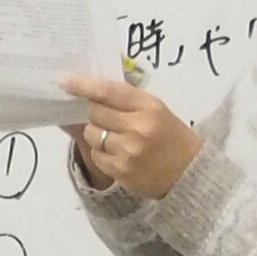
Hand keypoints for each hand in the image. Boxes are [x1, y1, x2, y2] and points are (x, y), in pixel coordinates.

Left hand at [62, 74, 200, 197]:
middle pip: (95, 112)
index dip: (84, 85)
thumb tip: (95, 87)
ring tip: (115, 138)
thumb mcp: (158, 109)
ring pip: (92, 134)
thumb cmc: (173, 137)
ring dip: (97, 133)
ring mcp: (128, 151)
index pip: (109, 91)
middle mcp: (137, 128)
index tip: (65, 81)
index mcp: (148, 107)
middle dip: (95, 112)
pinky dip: (102, 153)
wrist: (191, 174)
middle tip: (105, 116)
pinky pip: (96, 156)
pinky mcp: (121, 171)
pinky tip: (118, 154)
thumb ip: (129, 98)